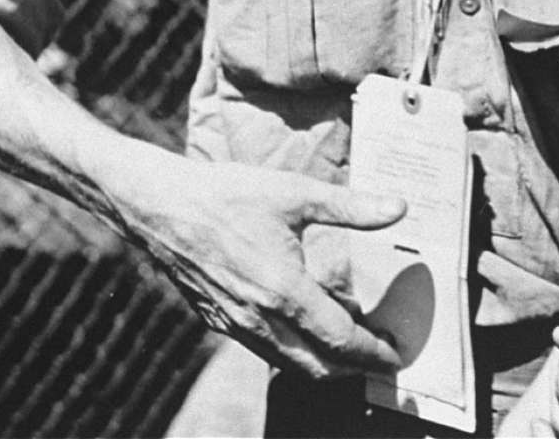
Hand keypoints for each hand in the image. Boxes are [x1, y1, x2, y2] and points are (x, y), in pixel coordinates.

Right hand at [111, 151, 405, 378]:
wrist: (161, 205)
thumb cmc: (226, 195)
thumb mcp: (295, 192)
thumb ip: (351, 206)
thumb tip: (397, 208)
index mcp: (283, 290)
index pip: (341, 339)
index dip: (374, 351)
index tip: (397, 354)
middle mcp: (260, 318)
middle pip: (318, 366)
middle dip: (354, 368)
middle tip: (380, 356)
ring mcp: (236, 325)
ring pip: (289, 364)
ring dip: (323, 362)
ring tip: (349, 343)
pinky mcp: (218, 321)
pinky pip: (264, 350)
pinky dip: (292, 349)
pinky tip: (303, 324)